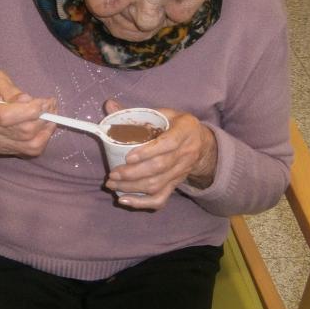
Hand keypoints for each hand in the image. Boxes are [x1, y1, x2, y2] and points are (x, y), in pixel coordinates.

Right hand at [0, 68, 55, 155]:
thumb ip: (11, 90)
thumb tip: (28, 101)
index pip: (5, 116)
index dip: (30, 111)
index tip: (45, 102)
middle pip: (20, 132)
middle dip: (42, 118)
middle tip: (51, 105)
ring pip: (27, 145)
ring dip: (46, 131)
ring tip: (51, 115)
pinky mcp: (0, 148)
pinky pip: (27, 151)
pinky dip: (41, 139)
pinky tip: (44, 127)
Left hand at [103, 99, 217, 209]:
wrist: (200, 142)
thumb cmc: (175, 125)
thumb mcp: (162, 113)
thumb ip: (134, 113)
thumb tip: (108, 105)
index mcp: (185, 130)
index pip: (169, 143)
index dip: (148, 152)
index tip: (128, 157)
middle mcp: (187, 152)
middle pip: (160, 167)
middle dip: (133, 173)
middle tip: (112, 174)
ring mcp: (182, 171)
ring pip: (158, 184)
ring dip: (132, 187)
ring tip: (113, 184)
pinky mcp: (176, 184)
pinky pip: (161, 198)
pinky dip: (142, 203)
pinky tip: (124, 200)